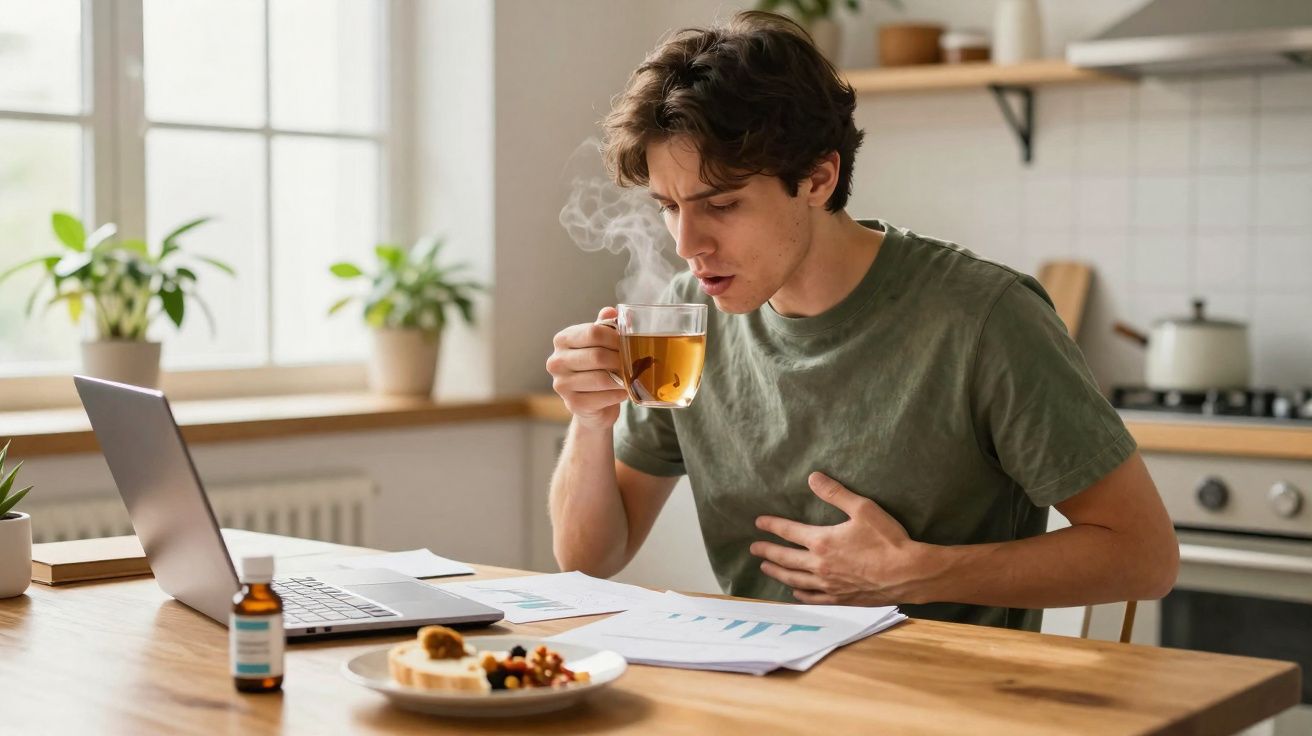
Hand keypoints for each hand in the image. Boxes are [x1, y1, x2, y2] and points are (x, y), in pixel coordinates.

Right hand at [546, 306, 629, 429]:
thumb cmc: (598, 367)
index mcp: (562, 340)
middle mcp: (556, 361)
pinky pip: (603, 397)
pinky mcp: (572, 404)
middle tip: (634, 362)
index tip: (628, 343)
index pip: (593, 332)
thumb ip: (605, 326)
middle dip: (620, 359)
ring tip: (630, 376)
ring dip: (621, 378)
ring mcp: (561, 384)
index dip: (616, 337)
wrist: (593, 403)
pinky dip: (618, 394)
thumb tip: (611, 310)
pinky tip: (623, 391)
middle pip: (597, 356)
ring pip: (601, 378)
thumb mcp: (600, 343)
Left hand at [750, 472, 929, 605]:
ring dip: (777, 573)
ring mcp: (829, 585)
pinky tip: (794, 591)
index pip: (789, 532)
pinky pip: (813, 598)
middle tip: (754, 548)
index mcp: (822, 541)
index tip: (758, 523)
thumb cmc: (888, 540)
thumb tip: (813, 477)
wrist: (908, 574)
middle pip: (785, 558)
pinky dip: (799, 594)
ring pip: (794, 579)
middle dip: (767, 552)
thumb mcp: (863, 508)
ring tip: (765, 568)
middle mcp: (820, 565)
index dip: (772, 526)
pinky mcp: (840, 598)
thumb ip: (835, 493)